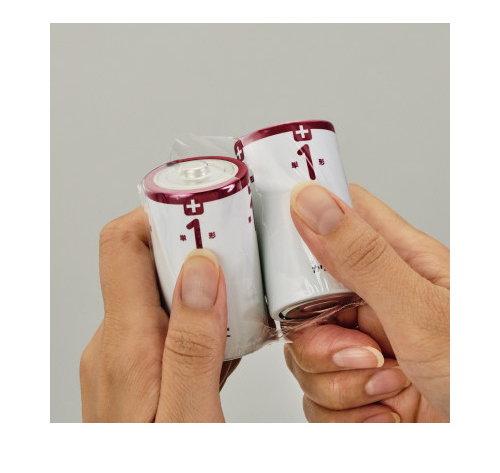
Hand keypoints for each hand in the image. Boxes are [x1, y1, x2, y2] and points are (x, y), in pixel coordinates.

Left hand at [80, 207, 238, 421]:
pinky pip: (169, 322)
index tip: (203, 211)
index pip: (124, 245)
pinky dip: (199, 314)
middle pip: (146, 262)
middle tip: (236, 245)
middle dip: (192, 245)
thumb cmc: (161, 468)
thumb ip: (192, 342)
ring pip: (163, 292)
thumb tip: (199, 270)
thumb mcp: (190, 417)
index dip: (159, 216)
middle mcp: (117, 341)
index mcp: (125, 344)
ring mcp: (126, 354)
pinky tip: (229, 329)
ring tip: (241, 286)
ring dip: (201, 281)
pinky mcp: (140, 366)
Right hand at [284, 182, 449, 421]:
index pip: (341, 216)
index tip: (290, 255)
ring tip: (389, 386)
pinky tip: (385, 412)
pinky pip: (314, 395)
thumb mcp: (423, 312)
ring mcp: (365, 346)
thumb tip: (313, 201)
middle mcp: (377, 301)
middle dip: (320, 336)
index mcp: (401, 263)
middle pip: (305, 296)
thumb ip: (364, 257)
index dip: (306, 222)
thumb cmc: (487, 380)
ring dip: (339, 382)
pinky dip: (345, 414)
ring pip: (304, 351)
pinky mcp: (356, 386)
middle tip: (363, 352)